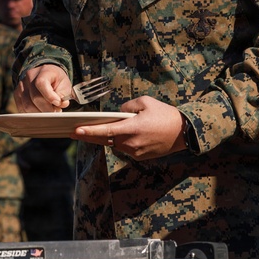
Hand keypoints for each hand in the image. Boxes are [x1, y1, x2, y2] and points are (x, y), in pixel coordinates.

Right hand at [15, 64, 71, 111]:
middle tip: (56, 111)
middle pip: (34, 97)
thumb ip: (64, 94)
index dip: (49, 96)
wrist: (45, 76)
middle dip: (47, 109)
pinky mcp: (16, 94)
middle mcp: (29, 76)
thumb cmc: (56, 81)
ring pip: (27, 105)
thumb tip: (61, 104)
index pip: (41, 83)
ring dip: (40, 113)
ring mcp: (21, 85)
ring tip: (49, 112)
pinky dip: (32, 114)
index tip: (58, 103)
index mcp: (43, 71)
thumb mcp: (64, 85)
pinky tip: (40, 111)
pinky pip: (22, 108)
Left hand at [72, 96, 186, 159]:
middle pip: (106, 140)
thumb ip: (127, 106)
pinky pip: (125, 148)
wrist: (184, 132)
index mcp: (131, 128)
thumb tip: (118, 113)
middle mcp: (131, 143)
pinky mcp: (141, 156)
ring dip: (106, 138)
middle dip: (89, 136)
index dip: (89, 132)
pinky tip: (115, 135)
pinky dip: (120, 141)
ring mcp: (136, 152)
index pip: (105, 131)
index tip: (75, 131)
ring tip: (92, 131)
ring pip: (115, 144)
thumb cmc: (164, 114)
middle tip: (74, 133)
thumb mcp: (145, 102)